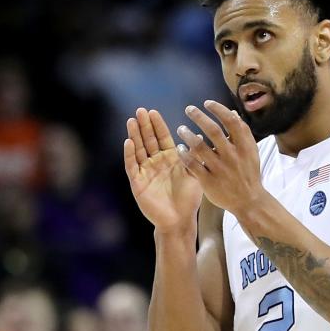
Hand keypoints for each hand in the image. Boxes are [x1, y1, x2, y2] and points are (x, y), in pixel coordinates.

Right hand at [124, 108, 202, 232]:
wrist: (180, 220)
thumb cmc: (189, 199)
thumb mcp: (195, 174)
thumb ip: (195, 156)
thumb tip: (200, 135)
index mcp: (170, 159)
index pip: (162, 138)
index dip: (157, 125)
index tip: (153, 111)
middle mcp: (156, 163)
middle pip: (148, 140)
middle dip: (144, 126)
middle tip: (140, 110)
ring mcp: (146, 172)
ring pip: (138, 150)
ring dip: (135, 135)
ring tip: (131, 120)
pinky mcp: (138, 183)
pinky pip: (132, 166)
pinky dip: (130, 154)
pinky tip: (128, 142)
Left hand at [176, 100, 265, 214]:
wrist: (249, 201)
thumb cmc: (248, 173)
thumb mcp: (251, 152)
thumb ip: (243, 133)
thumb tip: (233, 113)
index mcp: (244, 146)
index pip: (231, 121)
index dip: (218, 109)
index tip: (207, 103)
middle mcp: (232, 156)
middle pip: (213, 130)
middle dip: (199, 116)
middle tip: (189, 109)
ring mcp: (220, 169)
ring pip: (199, 147)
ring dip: (187, 134)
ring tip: (181, 129)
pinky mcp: (209, 181)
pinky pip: (192, 165)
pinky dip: (185, 154)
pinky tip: (180, 148)